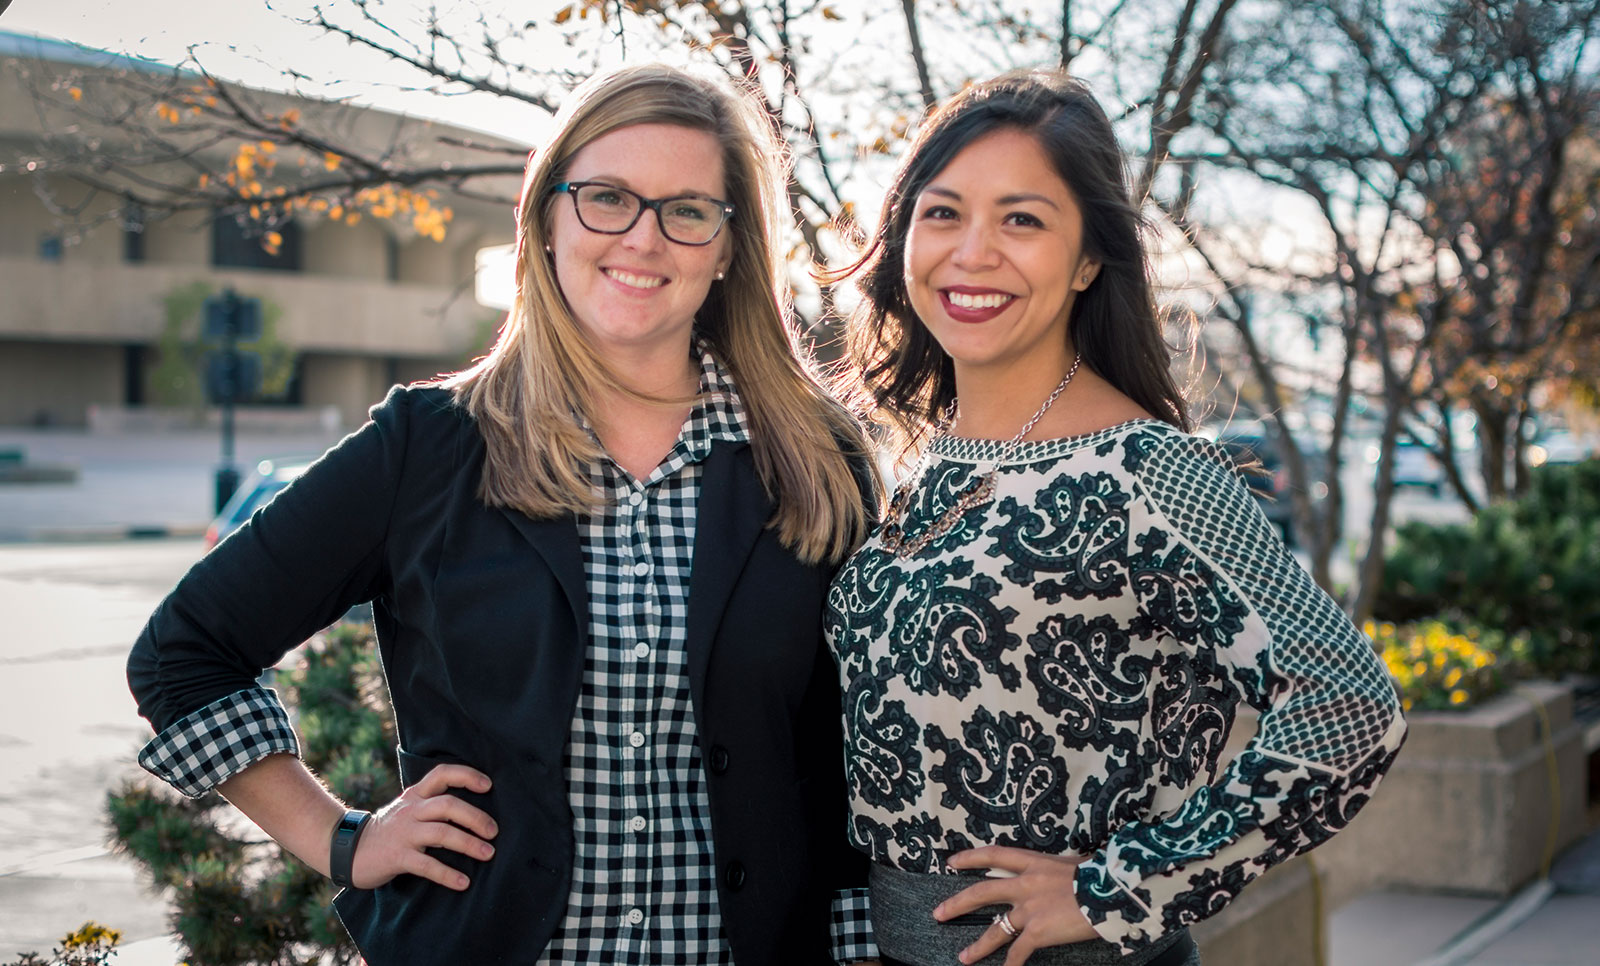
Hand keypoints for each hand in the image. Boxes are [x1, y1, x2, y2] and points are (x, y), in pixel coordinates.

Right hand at [349, 764, 498, 890]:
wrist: (348, 850)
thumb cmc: (389, 830)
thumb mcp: (408, 809)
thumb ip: (433, 805)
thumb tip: (473, 811)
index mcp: (415, 796)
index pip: (442, 774)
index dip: (466, 775)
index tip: (488, 785)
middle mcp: (411, 810)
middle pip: (448, 805)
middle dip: (475, 817)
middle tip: (494, 832)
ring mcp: (403, 833)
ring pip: (441, 833)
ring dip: (468, 844)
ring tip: (488, 854)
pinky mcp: (396, 857)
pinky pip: (426, 865)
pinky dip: (447, 874)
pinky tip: (463, 883)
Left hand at [935, 846, 1098, 965]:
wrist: (1111, 890)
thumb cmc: (1100, 874)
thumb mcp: (1072, 863)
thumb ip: (1054, 871)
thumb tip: (1054, 874)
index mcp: (1033, 863)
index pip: (994, 855)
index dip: (970, 858)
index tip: (952, 862)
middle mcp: (1025, 884)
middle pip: (981, 893)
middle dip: (957, 904)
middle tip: (938, 913)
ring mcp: (1029, 909)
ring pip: (995, 930)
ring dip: (978, 946)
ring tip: (964, 958)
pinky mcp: (1039, 931)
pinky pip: (1019, 953)